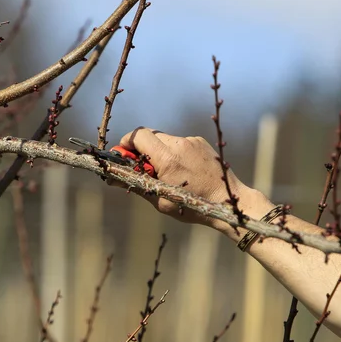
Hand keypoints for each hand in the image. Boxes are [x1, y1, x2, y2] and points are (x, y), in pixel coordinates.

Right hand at [116, 127, 260, 225]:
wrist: (228, 202)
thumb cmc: (192, 206)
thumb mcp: (159, 200)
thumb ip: (135, 183)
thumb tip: (112, 177)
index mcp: (167, 159)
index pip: (138, 135)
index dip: (127, 142)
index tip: (125, 155)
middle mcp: (179, 144)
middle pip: (150, 135)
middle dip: (142, 149)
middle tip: (143, 167)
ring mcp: (192, 141)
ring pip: (165, 139)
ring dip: (159, 151)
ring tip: (169, 173)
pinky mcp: (200, 142)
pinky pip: (179, 143)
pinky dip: (175, 153)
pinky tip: (184, 170)